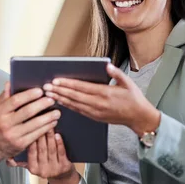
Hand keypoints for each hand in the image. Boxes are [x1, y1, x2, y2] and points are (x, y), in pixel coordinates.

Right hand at [0, 82, 61, 160]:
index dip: (29, 95)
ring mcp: (13, 135)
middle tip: (51, 99)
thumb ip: (4, 96)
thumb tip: (10, 83)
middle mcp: (5, 123)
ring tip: (57, 112)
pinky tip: (52, 123)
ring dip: (48, 117)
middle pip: (27, 112)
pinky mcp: (21, 144)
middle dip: (42, 104)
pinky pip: (37, 134)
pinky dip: (46, 128)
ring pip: (35, 124)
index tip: (40, 91)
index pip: (15, 101)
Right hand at [9, 131, 79, 183]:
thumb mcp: (30, 164)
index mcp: (32, 168)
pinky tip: (58, 135)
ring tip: (49, 125)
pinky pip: (61, 152)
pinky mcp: (64, 166)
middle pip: (41, 149)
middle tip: (41, 122)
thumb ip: (19, 160)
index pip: (30, 152)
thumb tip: (9, 158)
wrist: (61, 175)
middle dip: (41, 135)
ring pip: (51, 149)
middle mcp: (43, 170)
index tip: (30, 127)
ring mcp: (54, 168)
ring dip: (50, 136)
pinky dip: (59, 143)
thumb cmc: (44, 165)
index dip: (30, 139)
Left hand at [43, 64, 160, 135]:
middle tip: (46, 87)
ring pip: (74, 105)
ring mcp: (96, 112)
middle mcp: (99, 104)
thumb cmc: (134, 99)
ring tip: (49, 94)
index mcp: (106, 94)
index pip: (82, 88)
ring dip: (60, 99)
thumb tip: (106, 65)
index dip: (68, 84)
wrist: (139, 118)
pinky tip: (60, 102)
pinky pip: (78, 111)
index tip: (56, 80)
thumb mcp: (128, 83)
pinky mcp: (95, 117)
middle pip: (74, 96)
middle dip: (59, 91)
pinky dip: (68, 106)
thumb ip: (116, 73)